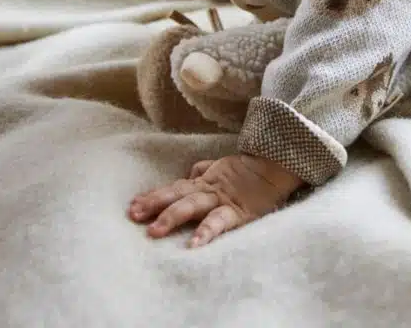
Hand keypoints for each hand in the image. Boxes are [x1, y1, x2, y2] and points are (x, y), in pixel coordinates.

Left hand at [127, 154, 304, 247]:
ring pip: (193, 206)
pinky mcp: (237, 213)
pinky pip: (219, 222)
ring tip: (154, 230)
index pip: (174, 188)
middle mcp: (208, 190)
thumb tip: (187, 176)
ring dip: (172, 217)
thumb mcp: (222, 167)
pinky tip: (194, 244)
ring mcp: (222, 200)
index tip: (133, 204)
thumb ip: (203, 171)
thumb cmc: (248, 171)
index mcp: (204, 181)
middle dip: (154, 205)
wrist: (276, 166)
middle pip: (177, 195)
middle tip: (133, 215)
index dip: (154, 195)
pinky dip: (206, 232)